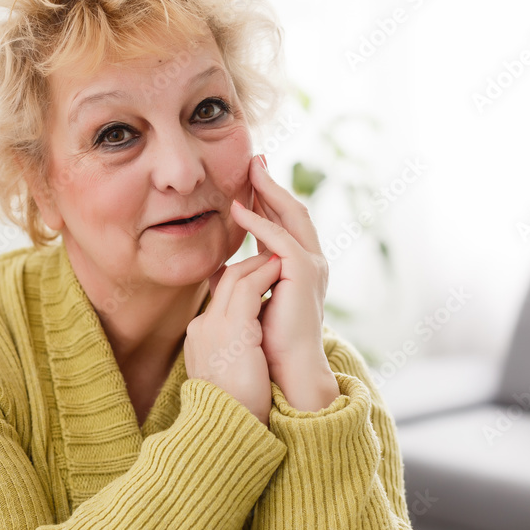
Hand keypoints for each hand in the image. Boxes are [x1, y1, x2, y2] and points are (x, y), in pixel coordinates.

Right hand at [184, 250, 280, 426]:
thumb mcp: (225, 375)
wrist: (226, 428)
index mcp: (199, 338)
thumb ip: (232, 353)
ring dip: (260, 264)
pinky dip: (265, 275)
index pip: (218, 297)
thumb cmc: (233, 409)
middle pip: (224, 281)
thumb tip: (248, 347)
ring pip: (236, 278)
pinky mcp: (233, 329)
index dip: (240, 280)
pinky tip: (281, 269)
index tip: (261, 272)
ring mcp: (214, 326)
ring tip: (280, 257)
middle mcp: (203, 327)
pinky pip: (250, 288)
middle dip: (250, 264)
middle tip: (272, 254)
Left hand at [226, 154, 339, 411]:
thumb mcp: (251, 300)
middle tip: (255, 159)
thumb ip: (241, 279)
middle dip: (273, 184)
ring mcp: (311, 266)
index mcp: (298, 267)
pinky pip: (281, 240)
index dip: (268, 197)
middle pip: (291, 211)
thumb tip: (218, 268)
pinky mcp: (303, 274)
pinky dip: (260, 222)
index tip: (251, 176)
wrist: (285, 370)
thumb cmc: (267, 342)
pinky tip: (240, 209)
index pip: (283, 222)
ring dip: (270, 191)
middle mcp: (310, 261)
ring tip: (250, 170)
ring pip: (292, 217)